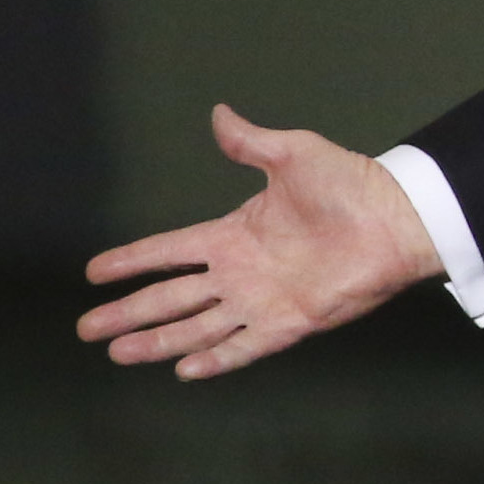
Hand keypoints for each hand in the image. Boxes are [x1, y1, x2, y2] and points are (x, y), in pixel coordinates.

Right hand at [78, 106, 442, 379]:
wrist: (396, 219)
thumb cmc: (350, 184)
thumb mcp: (292, 154)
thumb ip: (250, 141)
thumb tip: (219, 113)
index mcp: (233, 233)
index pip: (168, 250)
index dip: (131, 261)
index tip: (94, 273)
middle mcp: (239, 272)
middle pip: (169, 296)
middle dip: (128, 312)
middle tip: (86, 328)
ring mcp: (261, 300)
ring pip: (196, 327)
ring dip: (157, 340)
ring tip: (118, 352)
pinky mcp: (289, 323)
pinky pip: (244, 346)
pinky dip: (216, 359)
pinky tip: (183, 370)